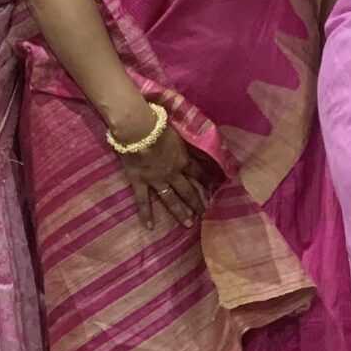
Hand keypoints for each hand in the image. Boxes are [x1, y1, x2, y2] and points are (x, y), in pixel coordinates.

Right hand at [109, 101, 208, 232]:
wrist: (136, 128)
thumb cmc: (156, 124)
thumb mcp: (177, 132)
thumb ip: (185, 142)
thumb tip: (198, 141)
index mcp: (182, 159)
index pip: (198, 172)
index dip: (207, 181)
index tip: (214, 189)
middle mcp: (172, 173)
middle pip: (187, 190)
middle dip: (197, 202)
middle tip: (204, 214)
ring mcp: (156, 180)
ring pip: (170, 199)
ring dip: (180, 212)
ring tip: (188, 224)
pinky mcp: (139, 182)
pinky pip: (142, 200)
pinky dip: (146, 214)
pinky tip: (150, 227)